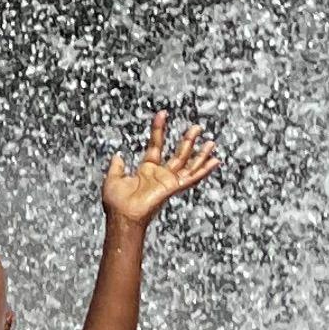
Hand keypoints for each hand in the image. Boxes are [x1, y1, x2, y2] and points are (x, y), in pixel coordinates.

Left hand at [102, 108, 223, 229]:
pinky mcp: (173, 188)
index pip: (156, 145)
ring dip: (200, 153)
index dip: (159, 129)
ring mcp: (169, 182)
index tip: (163, 113)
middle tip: (197, 127)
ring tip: (211, 141)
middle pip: (178, 154)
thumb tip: (118, 155)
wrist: (121, 216)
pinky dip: (204, 170)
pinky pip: (192, 178)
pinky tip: (215, 161)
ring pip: (188, 164)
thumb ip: (117, 166)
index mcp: (147, 170)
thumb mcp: (113, 178)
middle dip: (187, 140)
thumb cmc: (116, 203)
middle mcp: (161, 175)